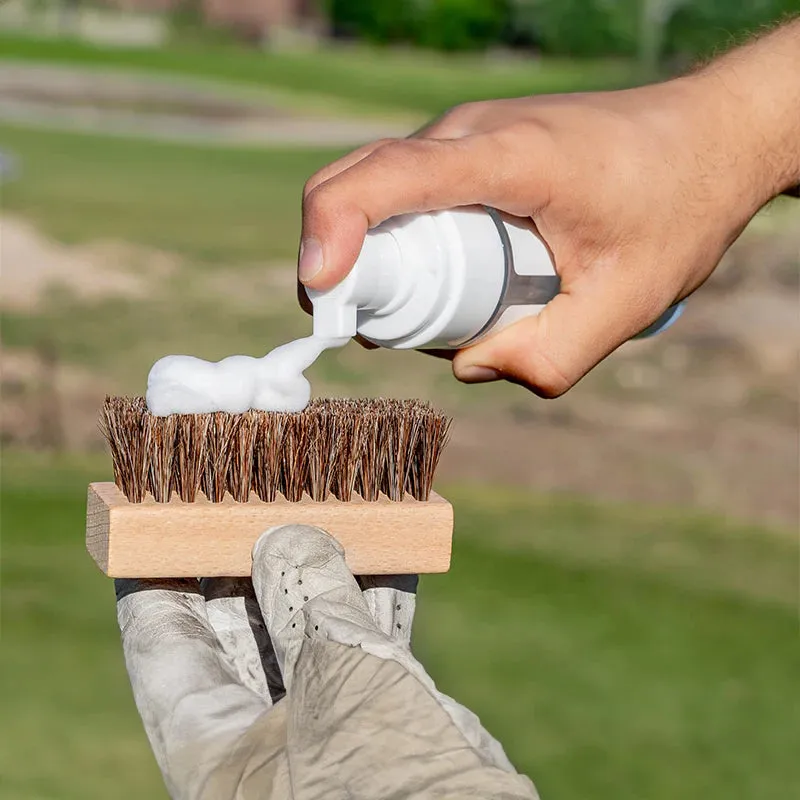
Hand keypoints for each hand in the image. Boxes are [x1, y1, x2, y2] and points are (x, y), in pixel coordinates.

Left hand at [116, 525, 536, 799]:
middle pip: (236, 632)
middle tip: (251, 498)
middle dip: (247, 562)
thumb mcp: (335, 676)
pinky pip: (365, 642)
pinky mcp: (380, 715)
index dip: (156, 580)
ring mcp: (322, 727)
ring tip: (323, 507)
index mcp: (215, 755)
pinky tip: (386, 547)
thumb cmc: (381, 778)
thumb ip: (307, 598)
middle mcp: (260, 742)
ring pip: (307, 630)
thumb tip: (286, 536)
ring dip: (321, 570)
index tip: (156, 525)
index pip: (163, 649)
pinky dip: (374, 595)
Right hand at [298, 22, 799, 396]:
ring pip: (378, 189)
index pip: (388, 176)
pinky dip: (398, 240)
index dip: (332, 227)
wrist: (712, 136)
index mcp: (510, 158)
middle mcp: (473, 133)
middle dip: (337, 260)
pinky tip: (439, 284)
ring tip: (414, 315)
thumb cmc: (676, 206)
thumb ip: (550, 358)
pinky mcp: (471, 151)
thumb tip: (470, 363)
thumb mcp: (627, 303)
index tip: (319, 290)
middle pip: (359, 182)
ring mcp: (467, 136)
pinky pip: (407, 192)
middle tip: (363, 329)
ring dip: (372, 254)